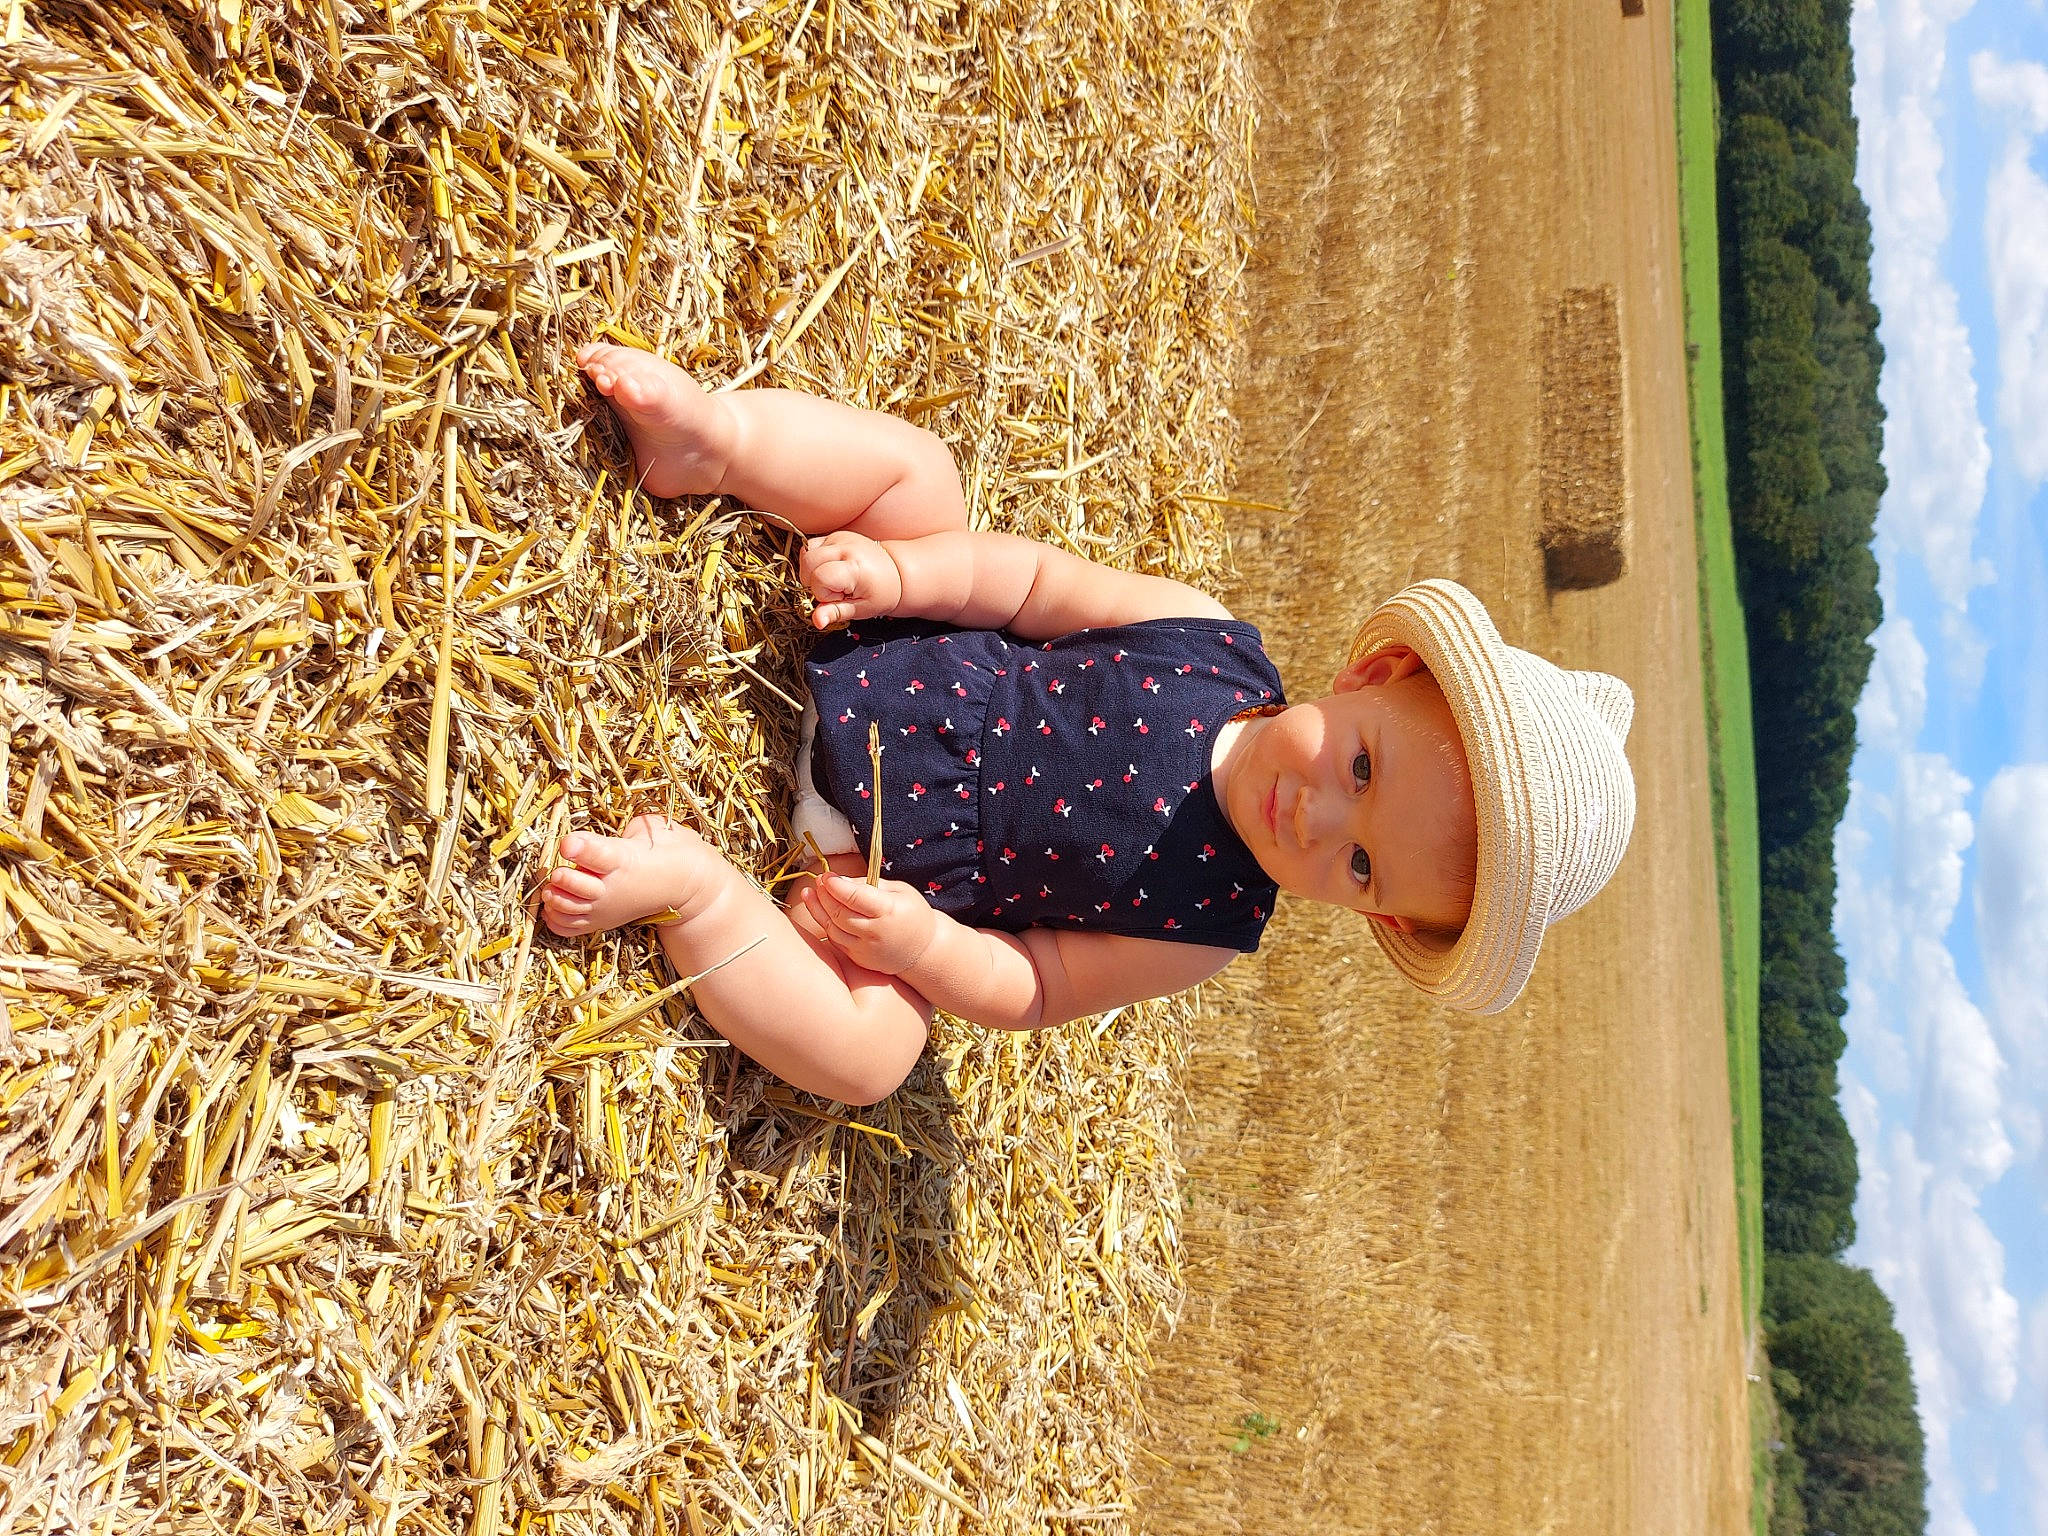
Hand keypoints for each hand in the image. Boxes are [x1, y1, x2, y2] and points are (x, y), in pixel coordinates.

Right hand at [799, 531, 903, 627]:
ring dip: (812, 570)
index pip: (819, 578)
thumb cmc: (880, 592)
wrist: (896, 572)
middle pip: (808, 562)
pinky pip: (811, 547)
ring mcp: (840, 537)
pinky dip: (814, 560)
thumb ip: (836, 613)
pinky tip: (830, 568)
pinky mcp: (835, 535)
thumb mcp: (861, 609)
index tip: (840, 596)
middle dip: (814, 581)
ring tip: (833, 578)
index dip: (824, 593)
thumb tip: (817, 621)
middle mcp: (846, 546)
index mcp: (855, 566)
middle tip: (835, 589)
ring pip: (806, 553)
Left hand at [799, 874, 936, 973]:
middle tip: (819, 879)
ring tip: (810, 892)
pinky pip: (836, 940)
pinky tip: (819, 909)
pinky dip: (825, 924)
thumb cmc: (913, 915)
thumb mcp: (900, 891)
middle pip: (840, 913)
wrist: (924, 952)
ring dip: (818, 909)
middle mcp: (876, 933)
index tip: (827, 874)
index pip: (855, 897)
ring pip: (833, 928)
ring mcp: (866, 949)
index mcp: (889, 912)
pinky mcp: (859, 958)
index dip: (836, 885)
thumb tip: (840, 880)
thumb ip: (870, 884)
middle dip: (825, 894)